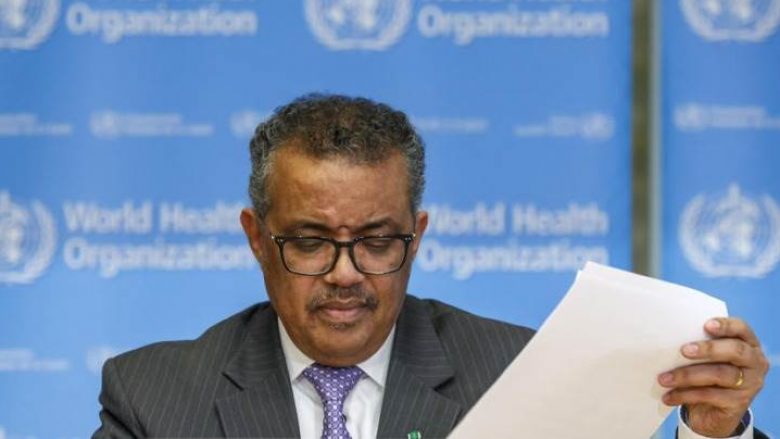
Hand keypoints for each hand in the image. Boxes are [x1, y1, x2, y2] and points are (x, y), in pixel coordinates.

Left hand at [658, 318, 768, 436]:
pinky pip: (710, 396)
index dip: (726, 326)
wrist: (712, 413)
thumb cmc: (706, 374)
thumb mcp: (706, 358)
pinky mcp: (739, 403)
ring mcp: (750, 384)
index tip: (706, 325)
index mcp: (748, 344)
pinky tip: (669, 396)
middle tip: (683, 350)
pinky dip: (685, 395)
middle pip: (735, 350)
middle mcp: (755, 362)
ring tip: (663, 379)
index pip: (741, 328)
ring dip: (687, 375)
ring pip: (719, 374)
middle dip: (708, 349)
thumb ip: (699, 344)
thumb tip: (668, 335)